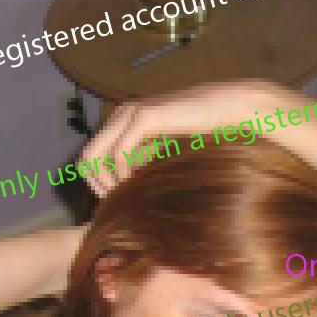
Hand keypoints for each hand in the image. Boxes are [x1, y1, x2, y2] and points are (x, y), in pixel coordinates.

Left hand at [79, 79, 288, 197]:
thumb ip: (147, 166)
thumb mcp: (168, 154)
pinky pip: (119, 154)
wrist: (230, 110)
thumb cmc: (207, 134)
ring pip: (94, 156)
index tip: (119, 202)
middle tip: (120, 206)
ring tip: (129, 199)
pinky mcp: (145, 117)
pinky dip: (124, 175)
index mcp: (125, 122)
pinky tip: (139, 185)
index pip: (92, 157)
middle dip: (99, 188)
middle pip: (86, 158)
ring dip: (108, 184)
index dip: (100, 185)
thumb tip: (131, 194)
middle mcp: (122, 115)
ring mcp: (130, 114)